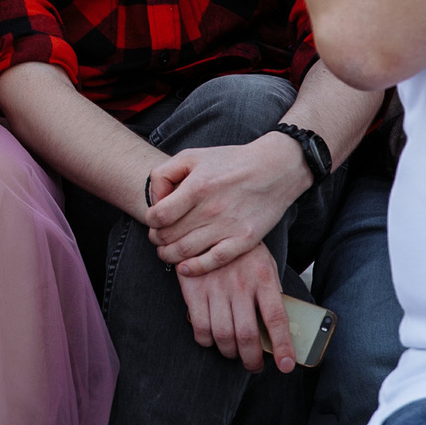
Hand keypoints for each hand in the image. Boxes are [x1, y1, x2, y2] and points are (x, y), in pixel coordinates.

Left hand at [146, 133, 307, 275]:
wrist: (275, 169)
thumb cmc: (230, 161)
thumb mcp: (192, 156)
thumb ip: (165, 174)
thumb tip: (155, 200)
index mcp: (197, 186)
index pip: (159, 216)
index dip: (150, 221)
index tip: (154, 220)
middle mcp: (211, 209)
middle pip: (169, 236)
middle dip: (157, 239)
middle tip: (158, 237)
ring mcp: (229, 226)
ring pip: (186, 252)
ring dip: (169, 255)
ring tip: (166, 251)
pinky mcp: (245, 240)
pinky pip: (213, 261)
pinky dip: (195, 268)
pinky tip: (185, 268)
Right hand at [175, 242, 294, 373]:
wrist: (206, 225)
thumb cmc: (240, 251)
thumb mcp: (264, 264)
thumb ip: (271, 291)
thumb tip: (280, 327)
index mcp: (263, 277)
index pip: (277, 318)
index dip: (282, 346)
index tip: (286, 365)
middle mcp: (240, 284)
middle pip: (248, 335)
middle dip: (252, 359)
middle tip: (253, 365)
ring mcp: (215, 287)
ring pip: (223, 336)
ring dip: (230, 353)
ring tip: (233, 353)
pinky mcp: (194, 290)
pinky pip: (200, 328)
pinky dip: (207, 341)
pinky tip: (212, 339)